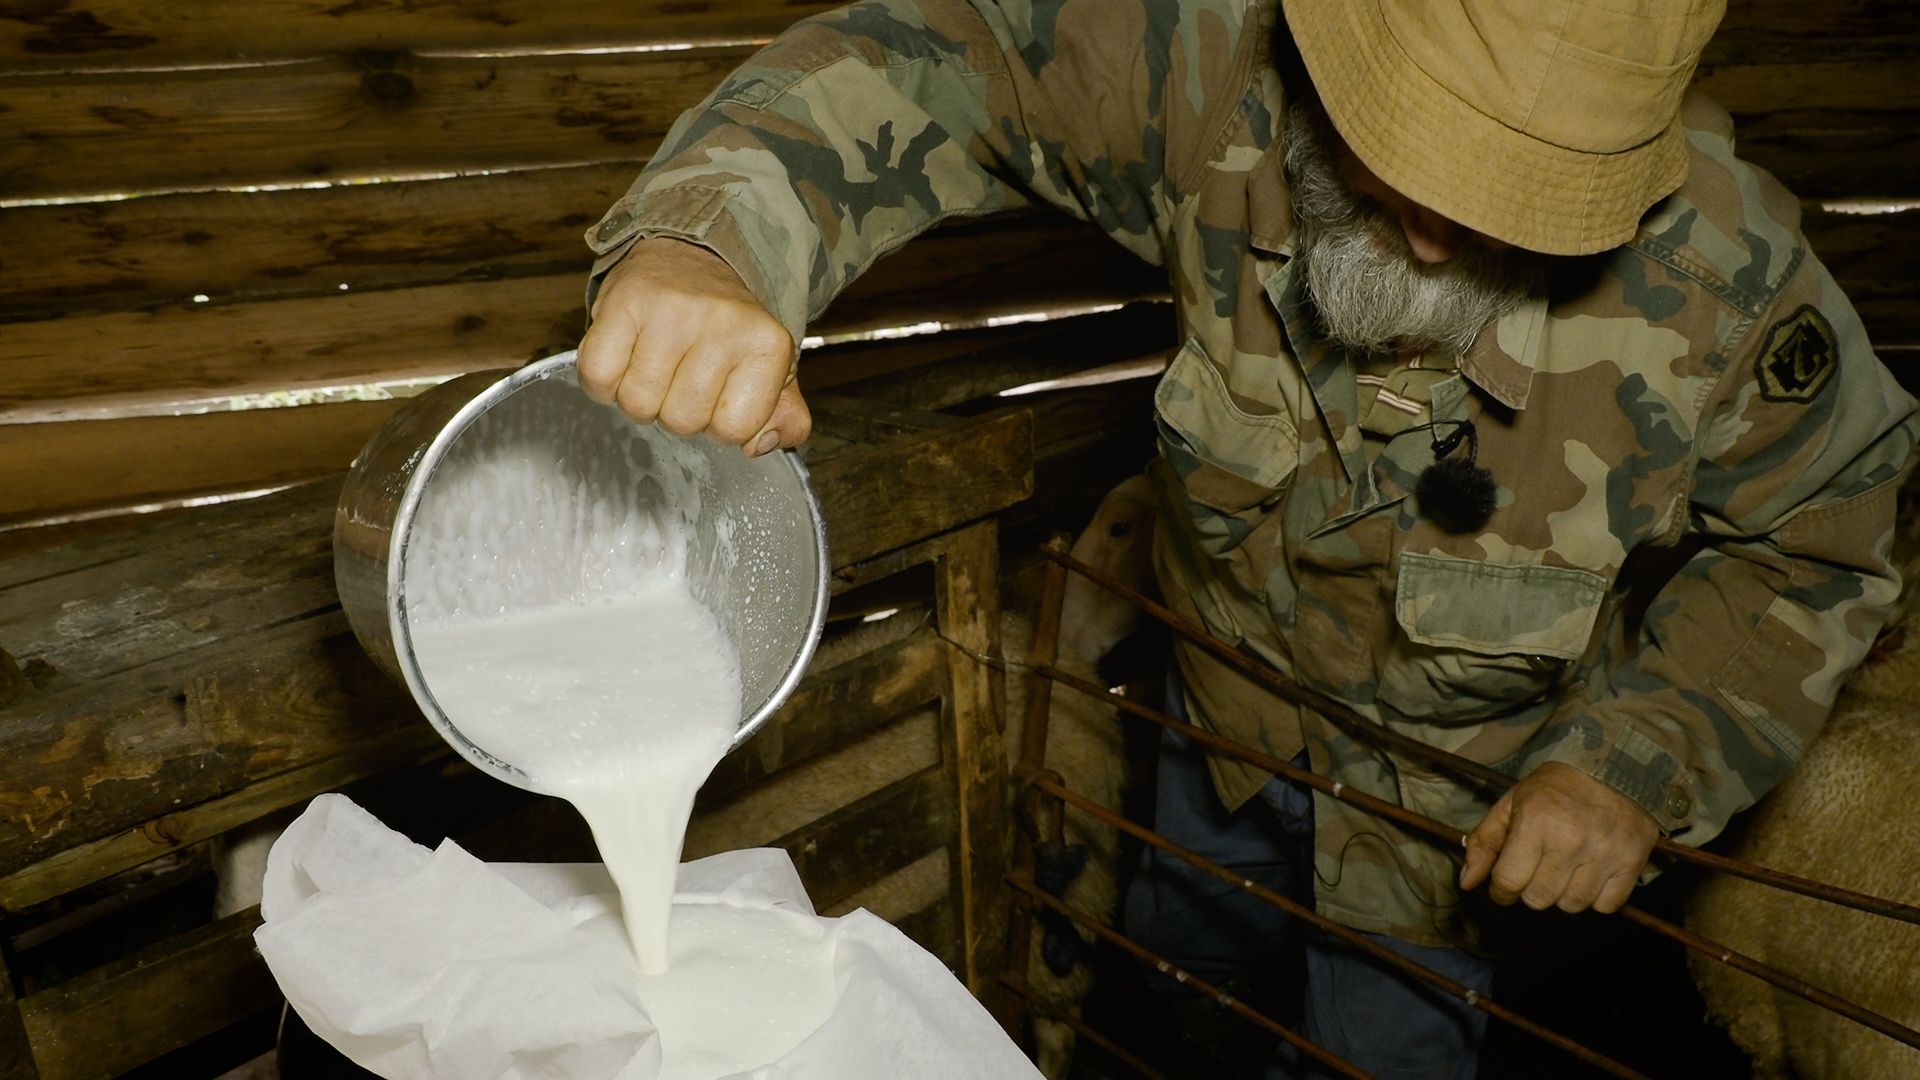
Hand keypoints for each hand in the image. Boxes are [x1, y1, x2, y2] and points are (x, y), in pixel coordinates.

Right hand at [577, 237, 810, 455]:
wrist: (691, 258)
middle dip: (676, 411)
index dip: (720, 425)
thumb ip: (784, 417)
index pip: (735, 429)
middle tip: (682, 378)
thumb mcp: (772, 369)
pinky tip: (625, 361)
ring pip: (638, 405)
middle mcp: (722, 323)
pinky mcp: (623, 301)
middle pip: (681, 421)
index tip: (719, 397)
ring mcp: (670, 311)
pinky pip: (599, 377)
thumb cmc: (729, 327)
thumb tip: (763, 445)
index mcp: (767, 344)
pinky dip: (604, 382)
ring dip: (640, 398)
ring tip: (656, 367)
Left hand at [1458, 762, 1658, 913]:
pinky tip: (1590, 873)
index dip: (1500, 890)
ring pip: (1571, 905)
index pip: (1509, 882)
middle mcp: (1571, 840)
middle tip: (1537, 868)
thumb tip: (1467, 882)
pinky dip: (1596, 897)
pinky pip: (1605, 906)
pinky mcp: (1632, 863)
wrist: (1615, 767)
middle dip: (1530, 889)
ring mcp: (1604, 854)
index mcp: (1536, 822)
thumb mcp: (1513, 802)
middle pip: (1538, 899)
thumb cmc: (1557, 787)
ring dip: (1563, 893)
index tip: (1504, 885)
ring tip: (1565, 867)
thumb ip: (1485, 842)